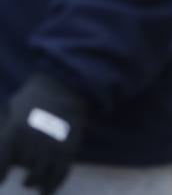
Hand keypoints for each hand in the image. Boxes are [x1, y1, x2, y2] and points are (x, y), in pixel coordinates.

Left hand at [0, 75, 85, 194]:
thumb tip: (5, 135)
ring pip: (39, 175)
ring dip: (35, 182)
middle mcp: (32, 142)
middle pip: (24, 167)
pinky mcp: (69, 148)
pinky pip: (60, 174)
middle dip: (25, 176)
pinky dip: (53, 185)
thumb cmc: (39, 91)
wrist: (71, 82)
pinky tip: (47, 191)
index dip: (1, 173)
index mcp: (15, 131)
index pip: (2, 161)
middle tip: (26, 180)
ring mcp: (52, 146)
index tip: (2, 180)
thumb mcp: (16, 103)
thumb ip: (8, 122)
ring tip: (33, 183)